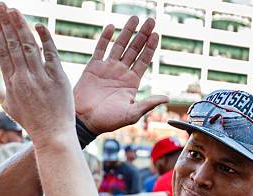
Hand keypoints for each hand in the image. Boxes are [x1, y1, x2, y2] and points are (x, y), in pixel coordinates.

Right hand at [0, 3, 73, 145]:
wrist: (53, 136)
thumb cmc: (30, 121)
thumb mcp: (8, 105)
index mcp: (11, 83)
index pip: (2, 52)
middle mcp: (24, 79)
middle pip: (13, 45)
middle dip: (6, 23)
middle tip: (0, 4)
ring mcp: (41, 78)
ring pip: (29, 47)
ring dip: (21, 26)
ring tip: (14, 10)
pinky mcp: (58, 79)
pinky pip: (51, 56)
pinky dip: (46, 40)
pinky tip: (39, 26)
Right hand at [73, 17, 167, 133]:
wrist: (85, 121)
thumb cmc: (108, 121)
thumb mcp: (131, 114)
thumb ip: (148, 104)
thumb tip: (167, 98)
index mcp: (131, 82)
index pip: (143, 61)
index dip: (150, 47)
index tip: (156, 34)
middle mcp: (121, 73)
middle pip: (134, 49)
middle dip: (142, 35)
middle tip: (150, 20)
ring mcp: (107, 68)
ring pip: (119, 46)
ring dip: (127, 32)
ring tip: (135, 18)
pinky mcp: (93, 67)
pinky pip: (100, 49)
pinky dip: (106, 38)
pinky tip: (112, 26)